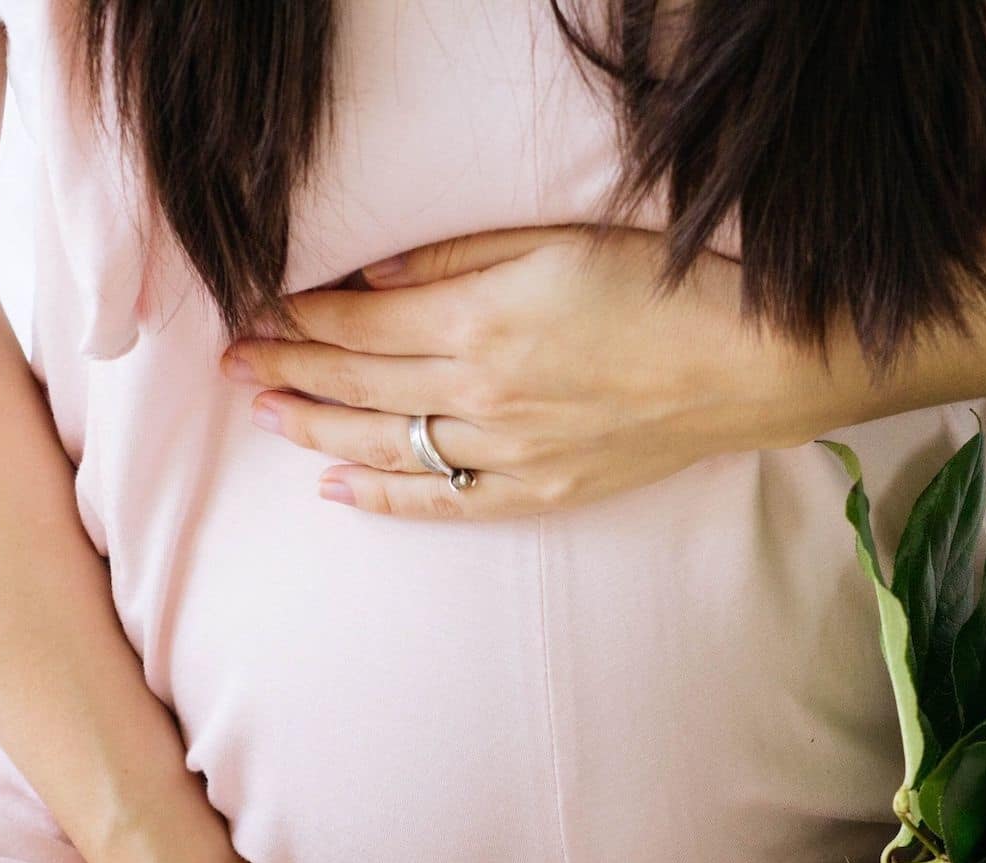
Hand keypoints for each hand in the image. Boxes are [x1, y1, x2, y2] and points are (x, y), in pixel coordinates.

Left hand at [223, 226, 845, 519]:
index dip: (298, 315)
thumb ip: (456, 257)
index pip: (357, 322)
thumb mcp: (556, 239)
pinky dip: (384, 497)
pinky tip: (337, 490)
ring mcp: (508, 452)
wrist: (753, 364)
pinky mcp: (540, 490)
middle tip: (233, 362)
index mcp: (479, 320)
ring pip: (386, 444)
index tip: (256, 305)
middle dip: (286, 369)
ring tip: (267, 414)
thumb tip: (371, 276)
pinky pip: (443, 501)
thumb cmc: (663, 285)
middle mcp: (481, 394)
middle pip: (357, 384)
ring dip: (316, 431)